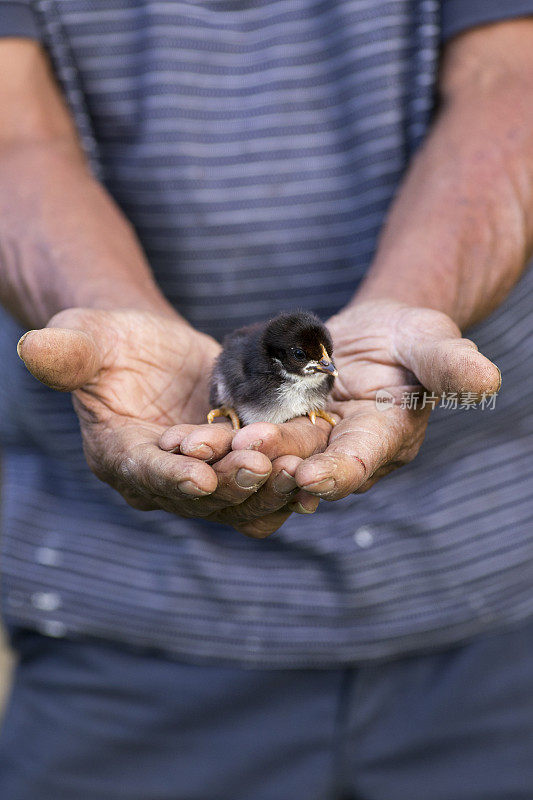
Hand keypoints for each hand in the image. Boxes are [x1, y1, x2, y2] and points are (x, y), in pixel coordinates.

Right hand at [17, 308, 314, 535]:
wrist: (153, 352)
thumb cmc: (112, 343)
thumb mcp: (87, 338)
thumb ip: (67, 351)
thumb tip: (32, 347)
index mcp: (120, 455)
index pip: (144, 474)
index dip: (171, 478)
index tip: (200, 477)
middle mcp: (161, 481)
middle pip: (199, 496)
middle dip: (231, 482)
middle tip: (261, 464)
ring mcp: (202, 481)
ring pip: (237, 502)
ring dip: (266, 490)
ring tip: (296, 470)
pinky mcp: (234, 470)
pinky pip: (262, 490)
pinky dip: (286, 487)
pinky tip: (312, 473)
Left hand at [228, 299, 500, 499]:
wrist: (374, 334)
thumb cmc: (410, 336)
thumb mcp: (431, 340)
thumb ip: (451, 362)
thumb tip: (488, 380)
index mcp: (384, 438)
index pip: (361, 460)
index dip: (337, 470)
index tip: (309, 477)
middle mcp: (344, 451)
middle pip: (309, 463)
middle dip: (279, 464)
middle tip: (247, 457)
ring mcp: (310, 442)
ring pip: (274, 453)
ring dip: (245, 455)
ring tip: (213, 445)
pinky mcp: (281, 427)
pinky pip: (252, 435)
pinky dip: (227, 437)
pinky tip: (196, 436)